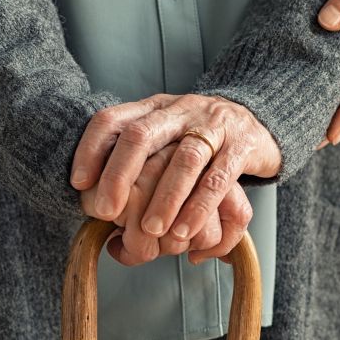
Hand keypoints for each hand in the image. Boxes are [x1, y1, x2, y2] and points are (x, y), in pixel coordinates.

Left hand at [71, 93, 279, 244]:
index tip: (79, 183)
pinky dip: (200, 207)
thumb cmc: (201, 138)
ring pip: (184, 159)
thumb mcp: (166, 137)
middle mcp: (181, 111)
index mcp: (154, 108)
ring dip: (164, 198)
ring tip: (151, 231)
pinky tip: (185, 230)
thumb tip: (96, 206)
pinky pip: (219, 177)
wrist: (261, 120)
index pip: (113, 119)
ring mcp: (213, 125)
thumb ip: (136, 161)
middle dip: (119, 175)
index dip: (91, 149)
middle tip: (106, 212)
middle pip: (142, 135)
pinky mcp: (242, 145)